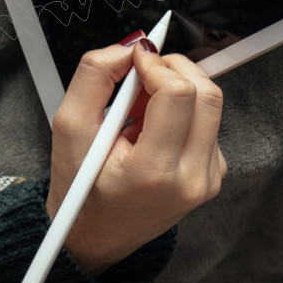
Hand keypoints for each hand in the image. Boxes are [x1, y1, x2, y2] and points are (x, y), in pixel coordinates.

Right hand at [46, 40, 226, 275]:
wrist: (98, 236)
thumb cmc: (81, 188)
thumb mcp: (68, 127)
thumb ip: (94, 77)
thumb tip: (130, 47)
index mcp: (153, 172)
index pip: (177, 94)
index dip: (157, 64)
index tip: (137, 58)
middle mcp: (190, 178)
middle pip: (206, 94)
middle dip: (174, 69)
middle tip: (143, 74)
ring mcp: (208, 178)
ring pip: (210, 104)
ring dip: (178, 89)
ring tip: (141, 108)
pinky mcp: (215, 173)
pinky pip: (209, 122)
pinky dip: (184, 111)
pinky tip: (153, 128)